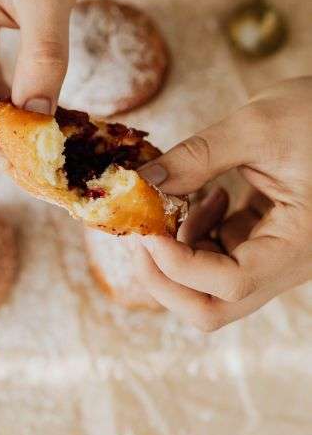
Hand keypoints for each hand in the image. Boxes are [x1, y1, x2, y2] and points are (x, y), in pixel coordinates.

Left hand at [136, 78, 311, 330]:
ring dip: (177, 253)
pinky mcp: (264, 242)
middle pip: (213, 307)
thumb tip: (143, 181)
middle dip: (164, 276)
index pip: (230, 284)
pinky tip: (208, 199)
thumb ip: (197, 157)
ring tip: (174, 205)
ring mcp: (274, 257)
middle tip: (139, 234)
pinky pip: (219, 258)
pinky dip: (197, 236)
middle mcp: (287, 264)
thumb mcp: (257, 127)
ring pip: (210, 287)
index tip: (144, 229)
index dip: (177, 265)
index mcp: (298, 245)